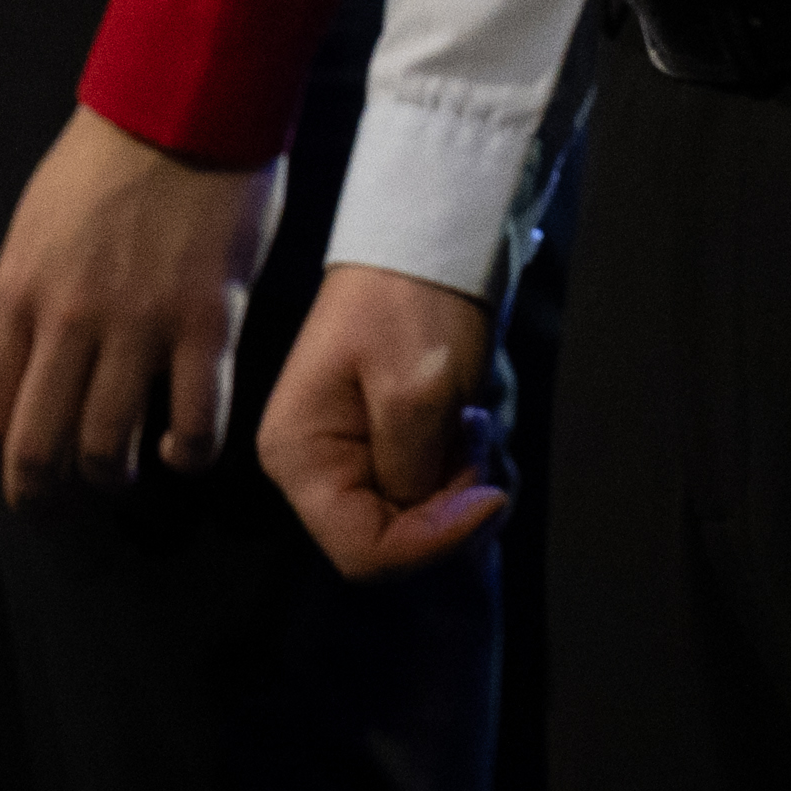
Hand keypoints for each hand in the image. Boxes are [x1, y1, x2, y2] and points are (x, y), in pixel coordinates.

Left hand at [0, 104, 268, 495]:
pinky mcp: (207, 321)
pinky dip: (186, 453)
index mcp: (18, 292)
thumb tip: (26, 363)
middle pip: (38, 449)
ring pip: (108, 450)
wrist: (185, 100)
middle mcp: (68, 320)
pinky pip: (195, 423)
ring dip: (112, 477)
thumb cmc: (109, 155)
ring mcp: (139, 325)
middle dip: (41, 496)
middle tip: (60, 506)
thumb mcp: (36, 223)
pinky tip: (182, 447)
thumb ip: (28, 296)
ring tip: (125, 470)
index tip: (15, 468)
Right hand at [258, 258, 510, 578]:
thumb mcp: (415, 390)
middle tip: (483, 448)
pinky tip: (475, 422)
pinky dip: (462, 467)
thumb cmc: (411, 304)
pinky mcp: (386, 442)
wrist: (427, 239)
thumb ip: (411, 471)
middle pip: (390, 539)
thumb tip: (422, 519)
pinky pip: (428, 485)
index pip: (361, 552)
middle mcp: (315, 468)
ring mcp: (351, 456)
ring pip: (416, 516)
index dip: (429, 544)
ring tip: (479, 423)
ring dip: (460, 485)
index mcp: (300, 457)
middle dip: (448, 511)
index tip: (489, 498)